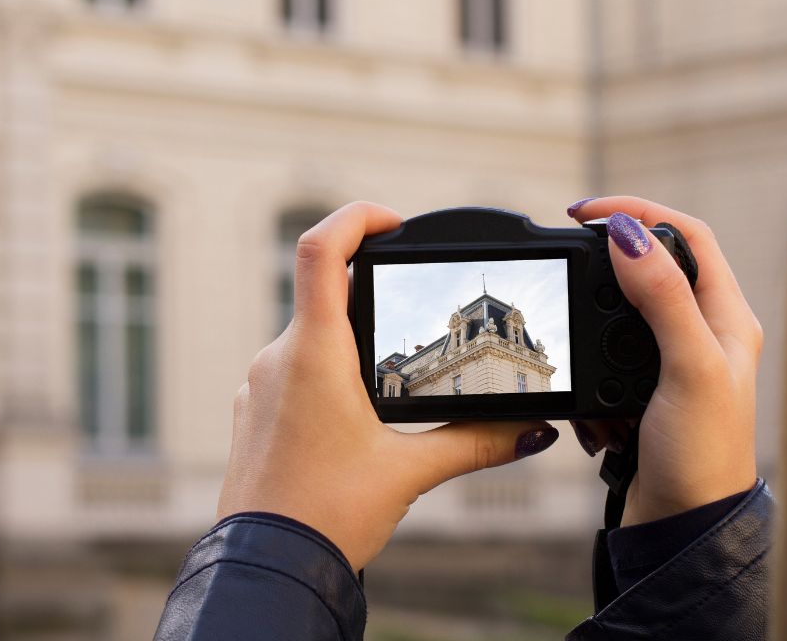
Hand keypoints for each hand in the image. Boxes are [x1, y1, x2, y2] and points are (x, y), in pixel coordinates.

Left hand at [217, 202, 559, 570]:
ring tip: (390, 378)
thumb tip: (530, 430)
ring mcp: (260, 384)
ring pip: (309, 334)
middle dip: (370, 292)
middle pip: (322, 292)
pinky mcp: (255, 410)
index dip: (357, 218)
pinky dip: (327, 370)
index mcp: (314, 355)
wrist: (266, 567)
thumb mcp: (408, 474)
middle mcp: (278, 358)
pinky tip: (355, 413)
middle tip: (410, 304)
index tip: (393, 223)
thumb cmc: (323, 519)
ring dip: (350, 338)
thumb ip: (475, 442)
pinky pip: (292, 368)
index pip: (320, 251)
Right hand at [567, 197, 760, 525]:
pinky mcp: (642, 387)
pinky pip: (603, 356)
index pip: (687, 235)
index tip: (585, 213)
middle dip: (605, 262)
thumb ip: (662, 299)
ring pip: (620, 312)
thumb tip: (628, 236)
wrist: (682, 522)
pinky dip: (587, 368)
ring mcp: (670, 359)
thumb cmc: (703, 453)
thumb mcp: (687, 368)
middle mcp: (703, 331)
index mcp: (727, 317)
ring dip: (591, 323)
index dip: (638, 211)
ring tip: (575, 339)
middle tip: (567, 255)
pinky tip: (588, 399)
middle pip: (652, 264)